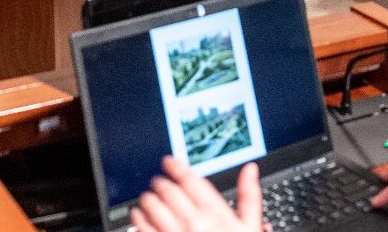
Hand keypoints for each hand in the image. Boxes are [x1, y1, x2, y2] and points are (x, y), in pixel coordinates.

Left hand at [132, 157, 260, 231]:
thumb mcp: (249, 228)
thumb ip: (249, 197)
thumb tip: (250, 170)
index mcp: (215, 212)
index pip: (190, 179)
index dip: (176, 166)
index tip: (168, 162)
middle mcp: (193, 221)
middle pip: (169, 190)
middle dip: (160, 182)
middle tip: (158, 180)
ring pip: (153, 205)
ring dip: (148, 197)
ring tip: (147, 196)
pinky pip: (142, 227)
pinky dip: (138, 217)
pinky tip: (138, 214)